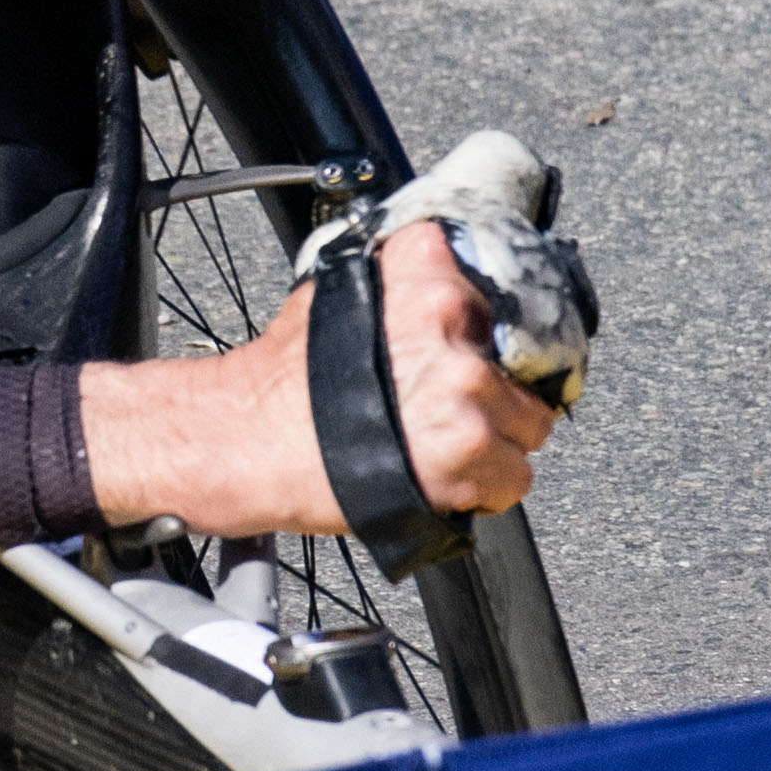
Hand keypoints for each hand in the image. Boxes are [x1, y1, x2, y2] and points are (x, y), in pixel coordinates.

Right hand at [74, 222, 558, 539]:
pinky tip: (444, 483)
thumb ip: (397, 285)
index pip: (500, 296)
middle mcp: (453, 329)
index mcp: (428, 281)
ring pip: (527, 424)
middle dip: (490, 394)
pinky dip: (486, 490)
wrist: (244, 441)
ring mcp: (464, 392)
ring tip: (439, 451)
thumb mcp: (335, 296)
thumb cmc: (279, 382)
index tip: (475, 351)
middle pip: (519, 368)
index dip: (485, 333)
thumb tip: (431, 284)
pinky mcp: (466, 454)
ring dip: (493, 443)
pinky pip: (515, 478)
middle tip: (442, 413)